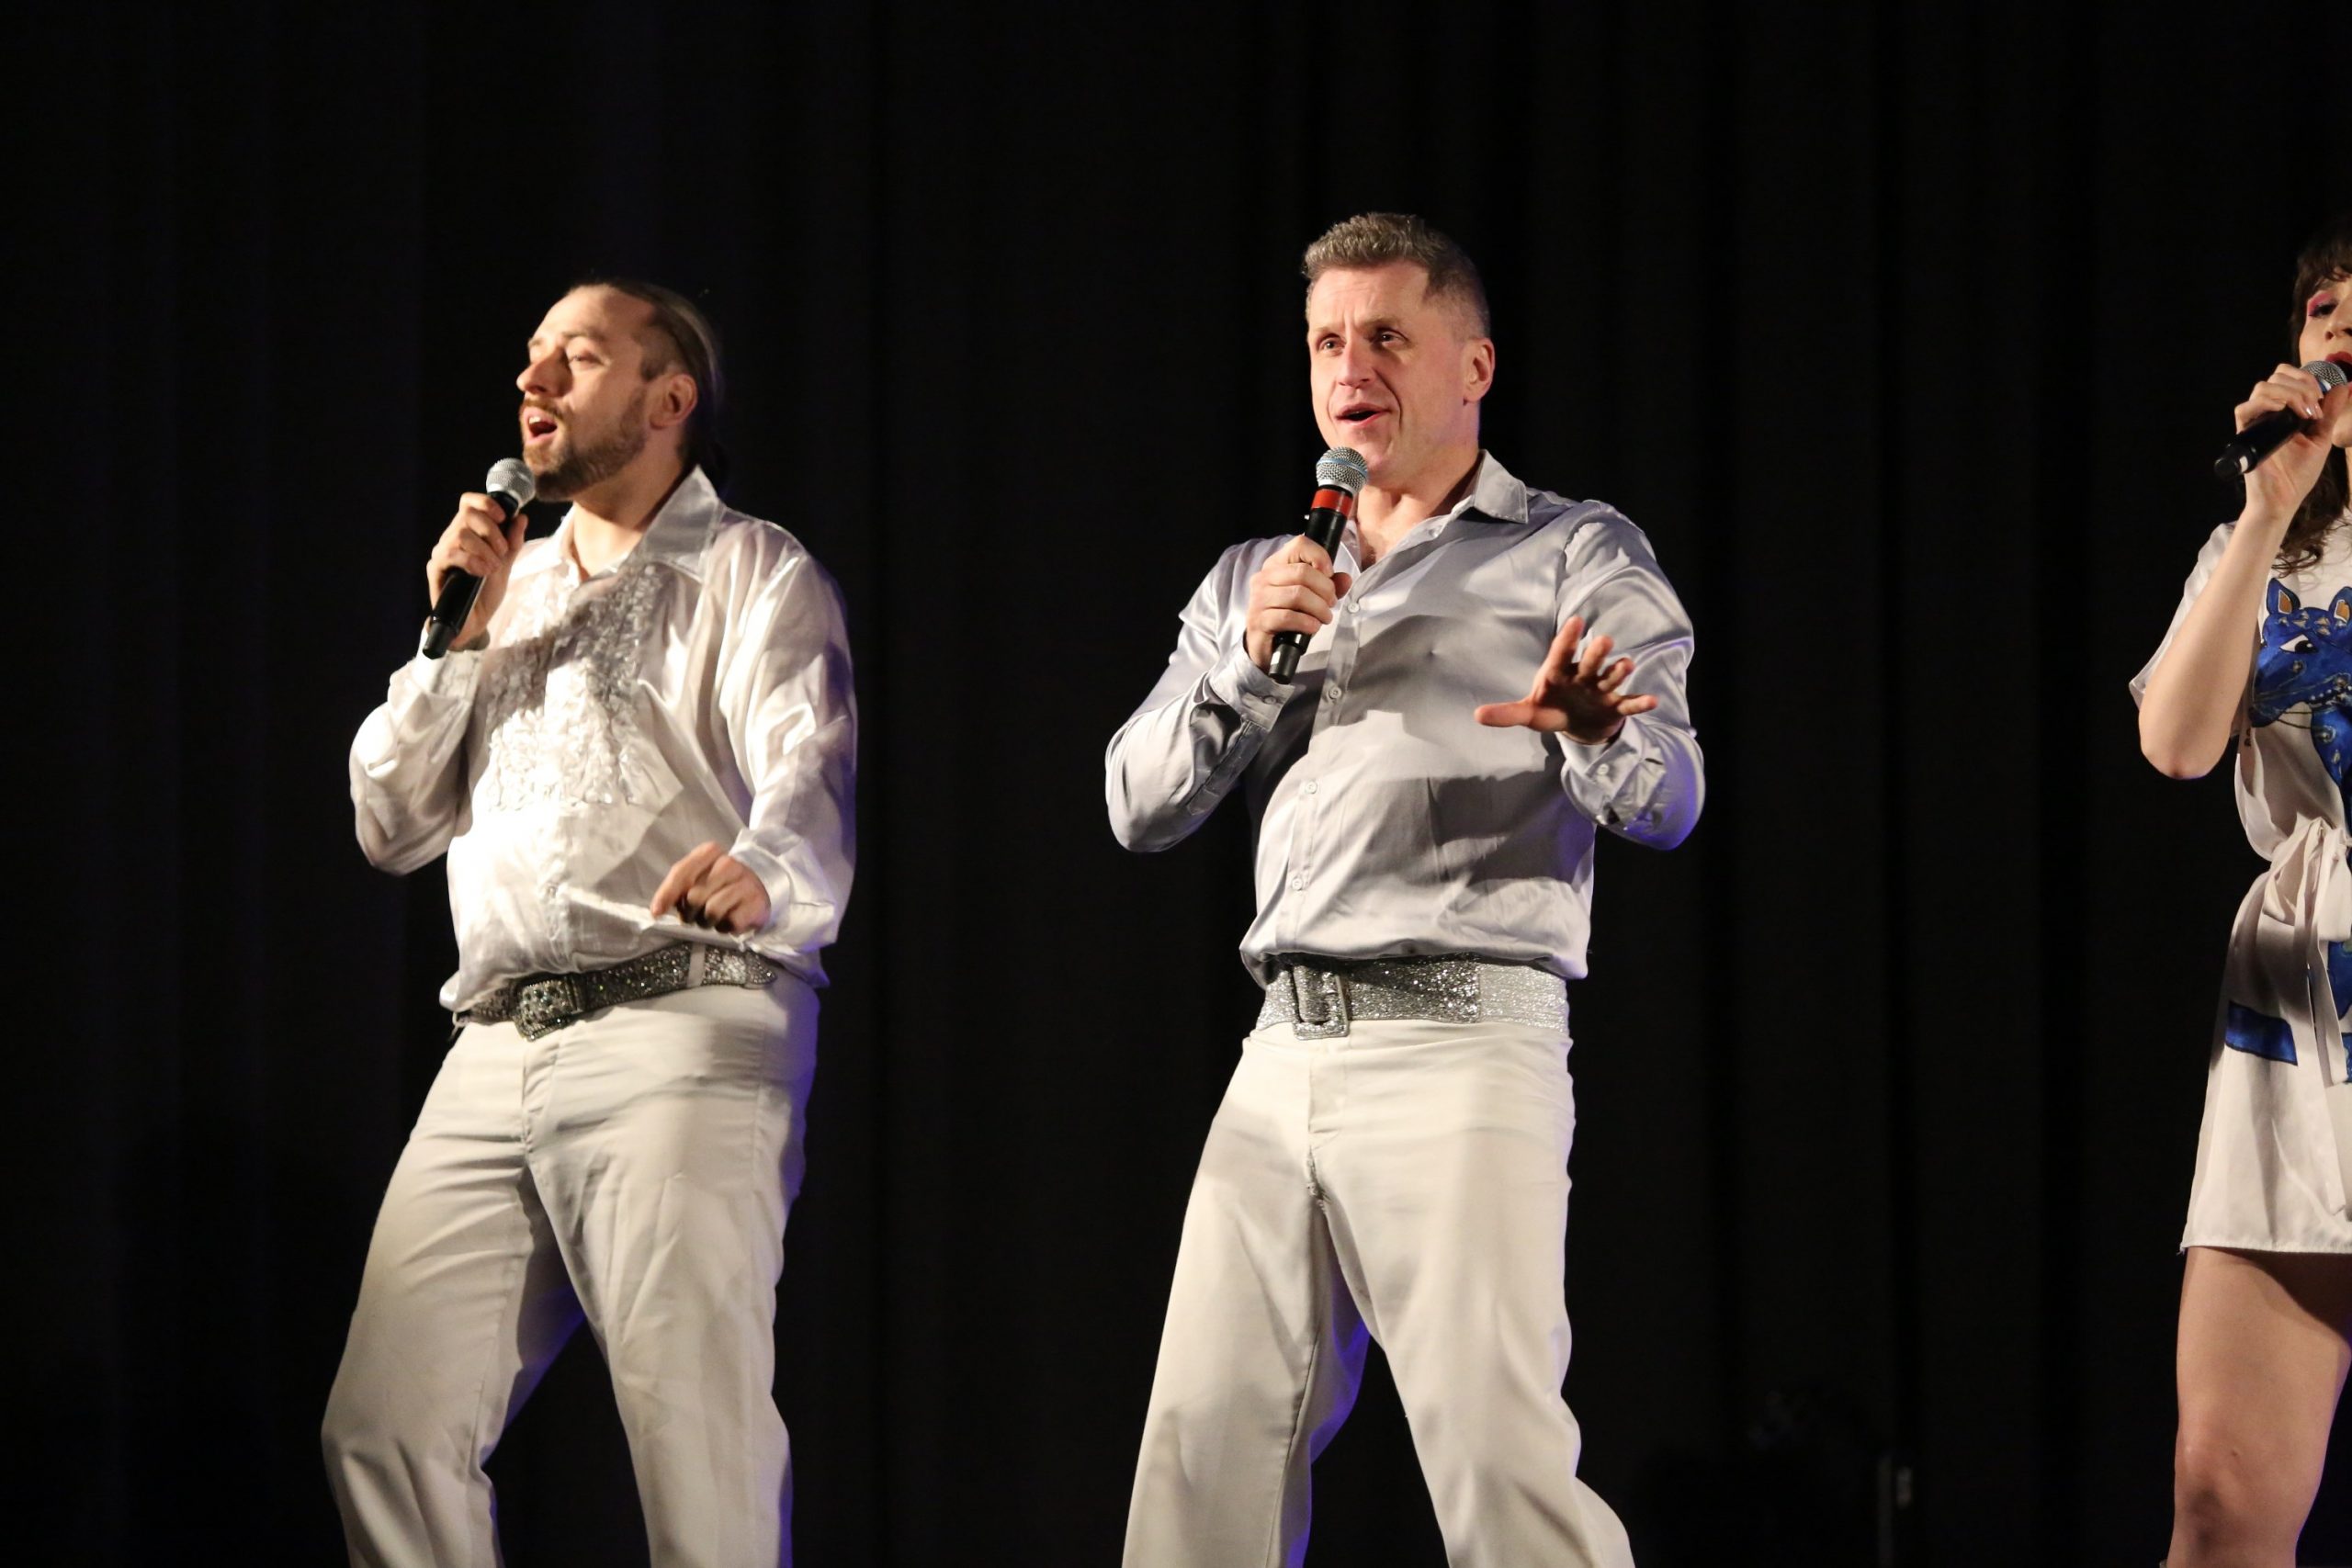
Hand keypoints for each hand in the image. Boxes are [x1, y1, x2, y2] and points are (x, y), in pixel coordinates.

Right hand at [425, 493, 529, 649]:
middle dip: (491, 531)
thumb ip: (512, 542)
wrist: (475, 622)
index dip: (485, 502)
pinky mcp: (435, 568)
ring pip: (461, 534)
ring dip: (484, 550)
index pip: (468, 503)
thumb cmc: (486, 592)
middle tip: (502, 552)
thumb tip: (521, 517)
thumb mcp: (505, 565)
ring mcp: (442, 552)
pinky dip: (472, 561)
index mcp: (468, 532)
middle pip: (467, 514)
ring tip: (493, 567)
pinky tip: (483, 572)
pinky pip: (451, 554)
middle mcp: (452, 538)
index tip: (503, 517)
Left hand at [650, 842, 771, 935]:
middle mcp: (729, 863)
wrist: (758, 890)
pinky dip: (724, 927)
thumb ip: (676, 888)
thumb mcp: (697, 878)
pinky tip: (729, 918)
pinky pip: (728, 923)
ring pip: (711, 911)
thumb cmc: (720, 885)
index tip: (657, 912)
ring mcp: (745, 882)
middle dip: (690, 912)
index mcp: (711, 852)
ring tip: (713, 917)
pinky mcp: (756, 903)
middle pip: (694, 897)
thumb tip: (656, 911)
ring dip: (707, 921)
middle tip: (695, 913)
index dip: (667, 894)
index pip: (682, 872)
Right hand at [1244, 535, 1354, 672]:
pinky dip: (1307, 622)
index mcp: (1276, 565)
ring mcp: (1259, 599)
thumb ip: (1329, 586)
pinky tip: (1313, 627)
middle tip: (1331, 603)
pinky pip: (1289, 617)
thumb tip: (1345, 579)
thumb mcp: (1311, 597)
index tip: (1329, 575)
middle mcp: (1264, 578)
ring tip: (1325, 617)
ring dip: (1319, 608)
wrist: (1264, 644)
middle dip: (1325, 589)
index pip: (1299, 545)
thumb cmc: (1288, 616)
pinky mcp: (1259, 620)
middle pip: (1302, 572)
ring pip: (1298, 595)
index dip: (1320, 557)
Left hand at [1473, 615, 1658, 743]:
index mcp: (1559, 672)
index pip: (1562, 652)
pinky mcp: (1615, 707)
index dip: (1568, 639)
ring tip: (1626, 665)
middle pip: (1590, 662)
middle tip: (1603, 641)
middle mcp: (1583, 676)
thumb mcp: (1528, 713)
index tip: (1576, 621)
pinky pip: (1629, 703)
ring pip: (1611, 677)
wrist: (1578, 725)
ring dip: (1619, 671)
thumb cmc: (1551, 709)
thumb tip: (1477, 715)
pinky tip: (1651, 701)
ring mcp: (1601, 690)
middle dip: (1596, 653)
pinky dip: (1639, 703)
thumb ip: (1507, 713)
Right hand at [2235, 362, 2350, 524]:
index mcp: (2285, 410)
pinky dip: (2265, 403)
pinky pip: (2245, 409)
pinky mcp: (2245, 434)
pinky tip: (2282, 412)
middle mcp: (2268, 412)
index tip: (2321, 398)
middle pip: (2277, 376)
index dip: (2306, 377)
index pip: (2287, 376)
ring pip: (2263, 387)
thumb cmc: (2298, 473)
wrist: (2284, 497)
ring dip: (2289, 394)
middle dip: (2301, 385)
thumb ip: (2329, 412)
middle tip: (2314, 407)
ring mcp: (2256, 422)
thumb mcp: (2321, 437)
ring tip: (2303, 414)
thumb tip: (2342, 385)